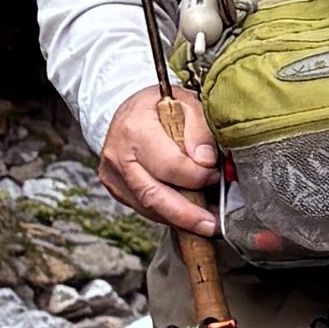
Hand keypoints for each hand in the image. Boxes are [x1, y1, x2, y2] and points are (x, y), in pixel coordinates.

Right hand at [100, 85, 219, 238]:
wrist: (130, 111)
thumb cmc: (160, 106)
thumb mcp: (186, 102)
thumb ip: (199, 129)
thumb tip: (206, 160)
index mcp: (135, 129)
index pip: (169, 165)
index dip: (196, 176)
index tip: (215, 175)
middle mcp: (118, 155)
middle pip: (153, 195)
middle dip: (186, 215)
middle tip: (211, 225)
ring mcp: (114, 176)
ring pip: (148, 208)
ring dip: (179, 218)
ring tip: (204, 222)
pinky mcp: (116, 189)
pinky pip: (144, 208)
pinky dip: (168, 214)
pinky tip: (187, 214)